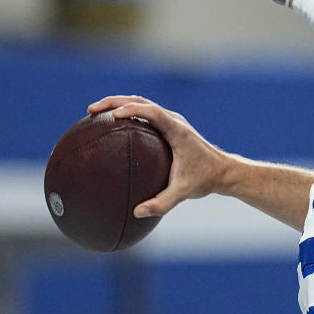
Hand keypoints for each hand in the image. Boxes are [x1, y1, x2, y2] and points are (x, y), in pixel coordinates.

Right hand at [87, 96, 230, 218]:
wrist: (222, 171)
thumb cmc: (204, 179)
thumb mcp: (184, 192)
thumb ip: (162, 203)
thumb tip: (137, 212)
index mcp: (177, 130)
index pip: (152, 112)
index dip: (132, 109)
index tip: (113, 115)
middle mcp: (173, 120)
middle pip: (141, 101)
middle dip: (115, 101)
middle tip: (91, 110)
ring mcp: (170, 121)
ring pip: (141, 104)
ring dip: (118, 104)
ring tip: (94, 113)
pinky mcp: (168, 126)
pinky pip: (144, 114)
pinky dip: (126, 114)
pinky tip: (110, 128)